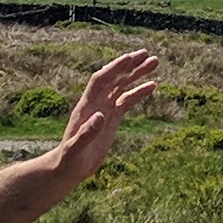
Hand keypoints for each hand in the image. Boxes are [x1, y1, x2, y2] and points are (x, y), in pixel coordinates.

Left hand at [49, 49, 159, 185]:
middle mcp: (96, 104)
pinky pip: (127, 101)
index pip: (101, 80)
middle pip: (114, 78)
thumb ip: (86, 133)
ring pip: (122, 86)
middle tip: (147, 54)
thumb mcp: (75, 150)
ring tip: (154, 62)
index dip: (115, 68)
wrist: (68, 168)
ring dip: (137, 73)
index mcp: (86, 107)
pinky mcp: (112, 120)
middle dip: (129, 65)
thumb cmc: (68, 160)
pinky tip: (152, 85)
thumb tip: (101, 115)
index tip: (131, 58)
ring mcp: (105, 110)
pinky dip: (139, 92)